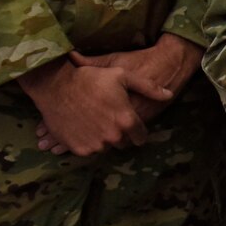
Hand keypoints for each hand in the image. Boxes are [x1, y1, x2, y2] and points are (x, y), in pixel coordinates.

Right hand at [19, 56, 169, 157]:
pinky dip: (88, 141)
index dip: (137, 130)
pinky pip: (90, 150)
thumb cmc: (91, 78)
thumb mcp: (123, 76)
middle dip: (121, 134)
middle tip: (111, 120)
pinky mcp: (79, 149)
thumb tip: (169, 94)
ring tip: (96, 121)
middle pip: (124, 143)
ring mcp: (95, 145)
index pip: (140, 136)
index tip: (132, 125)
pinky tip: (84, 126)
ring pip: (106, 147)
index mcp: (126, 120)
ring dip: (104, 138)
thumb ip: (149, 88)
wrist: (56, 86)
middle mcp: (113, 137)